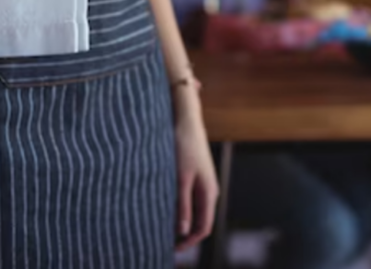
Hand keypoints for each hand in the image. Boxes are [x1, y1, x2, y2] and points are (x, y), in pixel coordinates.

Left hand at [172, 90, 218, 249]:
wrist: (185, 119)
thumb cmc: (182, 146)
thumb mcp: (179, 178)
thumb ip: (182, 205)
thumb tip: (182, 231)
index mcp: (208, 193)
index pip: (203, 228)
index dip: (189, 243)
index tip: (172, 251)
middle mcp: (209, 190)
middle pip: (200, 221)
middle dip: (185, 235)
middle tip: (164, 243)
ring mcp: (203, 182)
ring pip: (195, 210)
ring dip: (181, 221)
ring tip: (161, 227)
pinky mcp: (195, 174)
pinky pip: (190, 198)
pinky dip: (180, 207)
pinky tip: (165, 206)